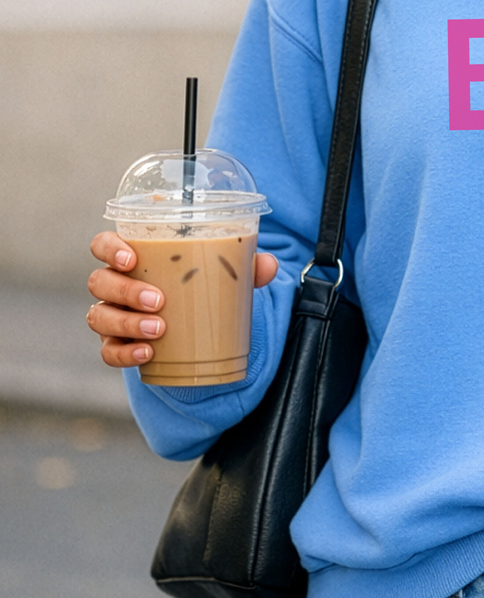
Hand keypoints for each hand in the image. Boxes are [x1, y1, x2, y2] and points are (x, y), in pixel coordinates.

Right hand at [86, 232, 278, 368]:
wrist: (194, 322)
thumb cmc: (198, 284)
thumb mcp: (222, 272)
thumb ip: (245, 265)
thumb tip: (268, 264)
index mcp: (133, 256)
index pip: (103, 244)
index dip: (110, 248)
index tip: (132, 258)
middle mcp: (115, 284)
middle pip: (100, 282)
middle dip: (126, 291)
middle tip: (159, 301)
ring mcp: (112, 315)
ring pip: (99, 317)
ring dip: (127, 323)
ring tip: (159, 329)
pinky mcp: (117, 343)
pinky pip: (108, 351)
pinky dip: (125, 353)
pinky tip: (146, 353)